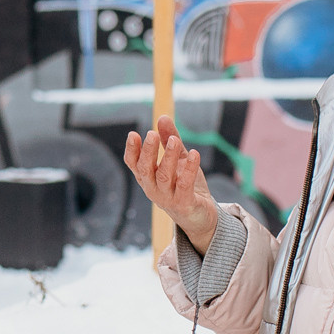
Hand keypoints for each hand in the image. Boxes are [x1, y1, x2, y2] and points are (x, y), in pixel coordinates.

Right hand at [123, 116, 218, 252]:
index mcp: (148, 178)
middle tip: (151, 134)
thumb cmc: (185, 186)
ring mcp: (167, 198)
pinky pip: (184, 185)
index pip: (133, 164)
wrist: (201, 216)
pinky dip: (188, 169)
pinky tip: (194, 154)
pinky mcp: (184, 204)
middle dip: (148, 151)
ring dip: (168, 157)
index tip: (133, 134)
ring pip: (163, 176)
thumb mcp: (177, 160)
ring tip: (174, 140)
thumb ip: (169, 139)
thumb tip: (162, 117)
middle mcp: (153, 188)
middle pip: (145, 169)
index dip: (132, 150)